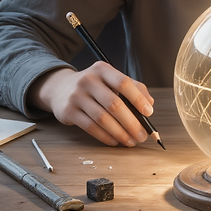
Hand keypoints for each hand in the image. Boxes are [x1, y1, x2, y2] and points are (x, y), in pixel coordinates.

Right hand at [30, 64, 154, 147]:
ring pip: (102, 118)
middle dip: (131, 122)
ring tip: (130, 141)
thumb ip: (133, 88)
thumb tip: (150, 104)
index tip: (149, 112)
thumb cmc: (94, 86)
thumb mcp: (110, 80)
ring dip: (120, 133)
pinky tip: (115, 141)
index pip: (123, 83)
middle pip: (114, 104)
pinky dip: (105, 136)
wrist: (60, 88)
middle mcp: (88, 80)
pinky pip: (90, 127)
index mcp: (102, 69)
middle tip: (142, 135)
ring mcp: (76, 96)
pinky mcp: (68, 111)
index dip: (138, 98)